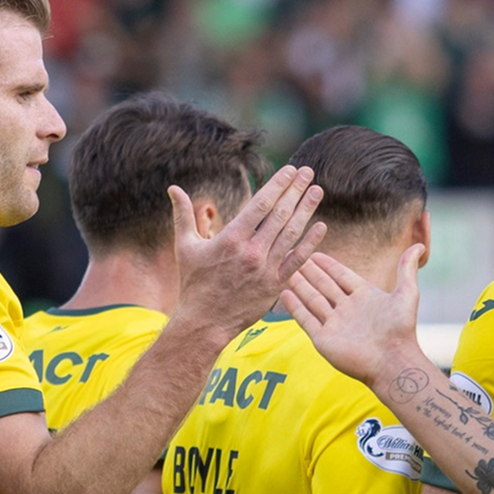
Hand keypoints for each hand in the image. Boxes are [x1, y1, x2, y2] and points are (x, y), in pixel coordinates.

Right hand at [169, 166, 325, 339]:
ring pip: (291, 233)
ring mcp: (266, 269)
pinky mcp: (275, 286)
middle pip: (280, 214)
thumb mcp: (185, 246)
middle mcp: (251, 252)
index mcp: (231, 238)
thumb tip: (173, 188)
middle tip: (308, 172)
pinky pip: (297, 261)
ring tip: (317, 190)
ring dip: (306, 210)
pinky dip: (310, 243)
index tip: (289, 170)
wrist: (204, 323)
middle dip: (296, 190)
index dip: (278, 185)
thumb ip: (183, 214)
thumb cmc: (193, 283)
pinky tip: (321, 226)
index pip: (261, 204)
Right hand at [280, 245, 424, 383]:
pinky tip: (284, 294)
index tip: (314, 252)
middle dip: (309, 272)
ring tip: (285, 271)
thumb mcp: (406, 293)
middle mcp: (347, 309)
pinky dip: (295, 307)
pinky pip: (306, 319)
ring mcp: (334, 324)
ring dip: (300, 285)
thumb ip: (407, 269)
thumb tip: (419, 246)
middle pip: (324, 286)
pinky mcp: (323, 339)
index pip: (341, 276)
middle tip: (294, 256)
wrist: (392, 361)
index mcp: (364, 297)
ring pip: (312, 300)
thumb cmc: (401, 329)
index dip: (328, 265)